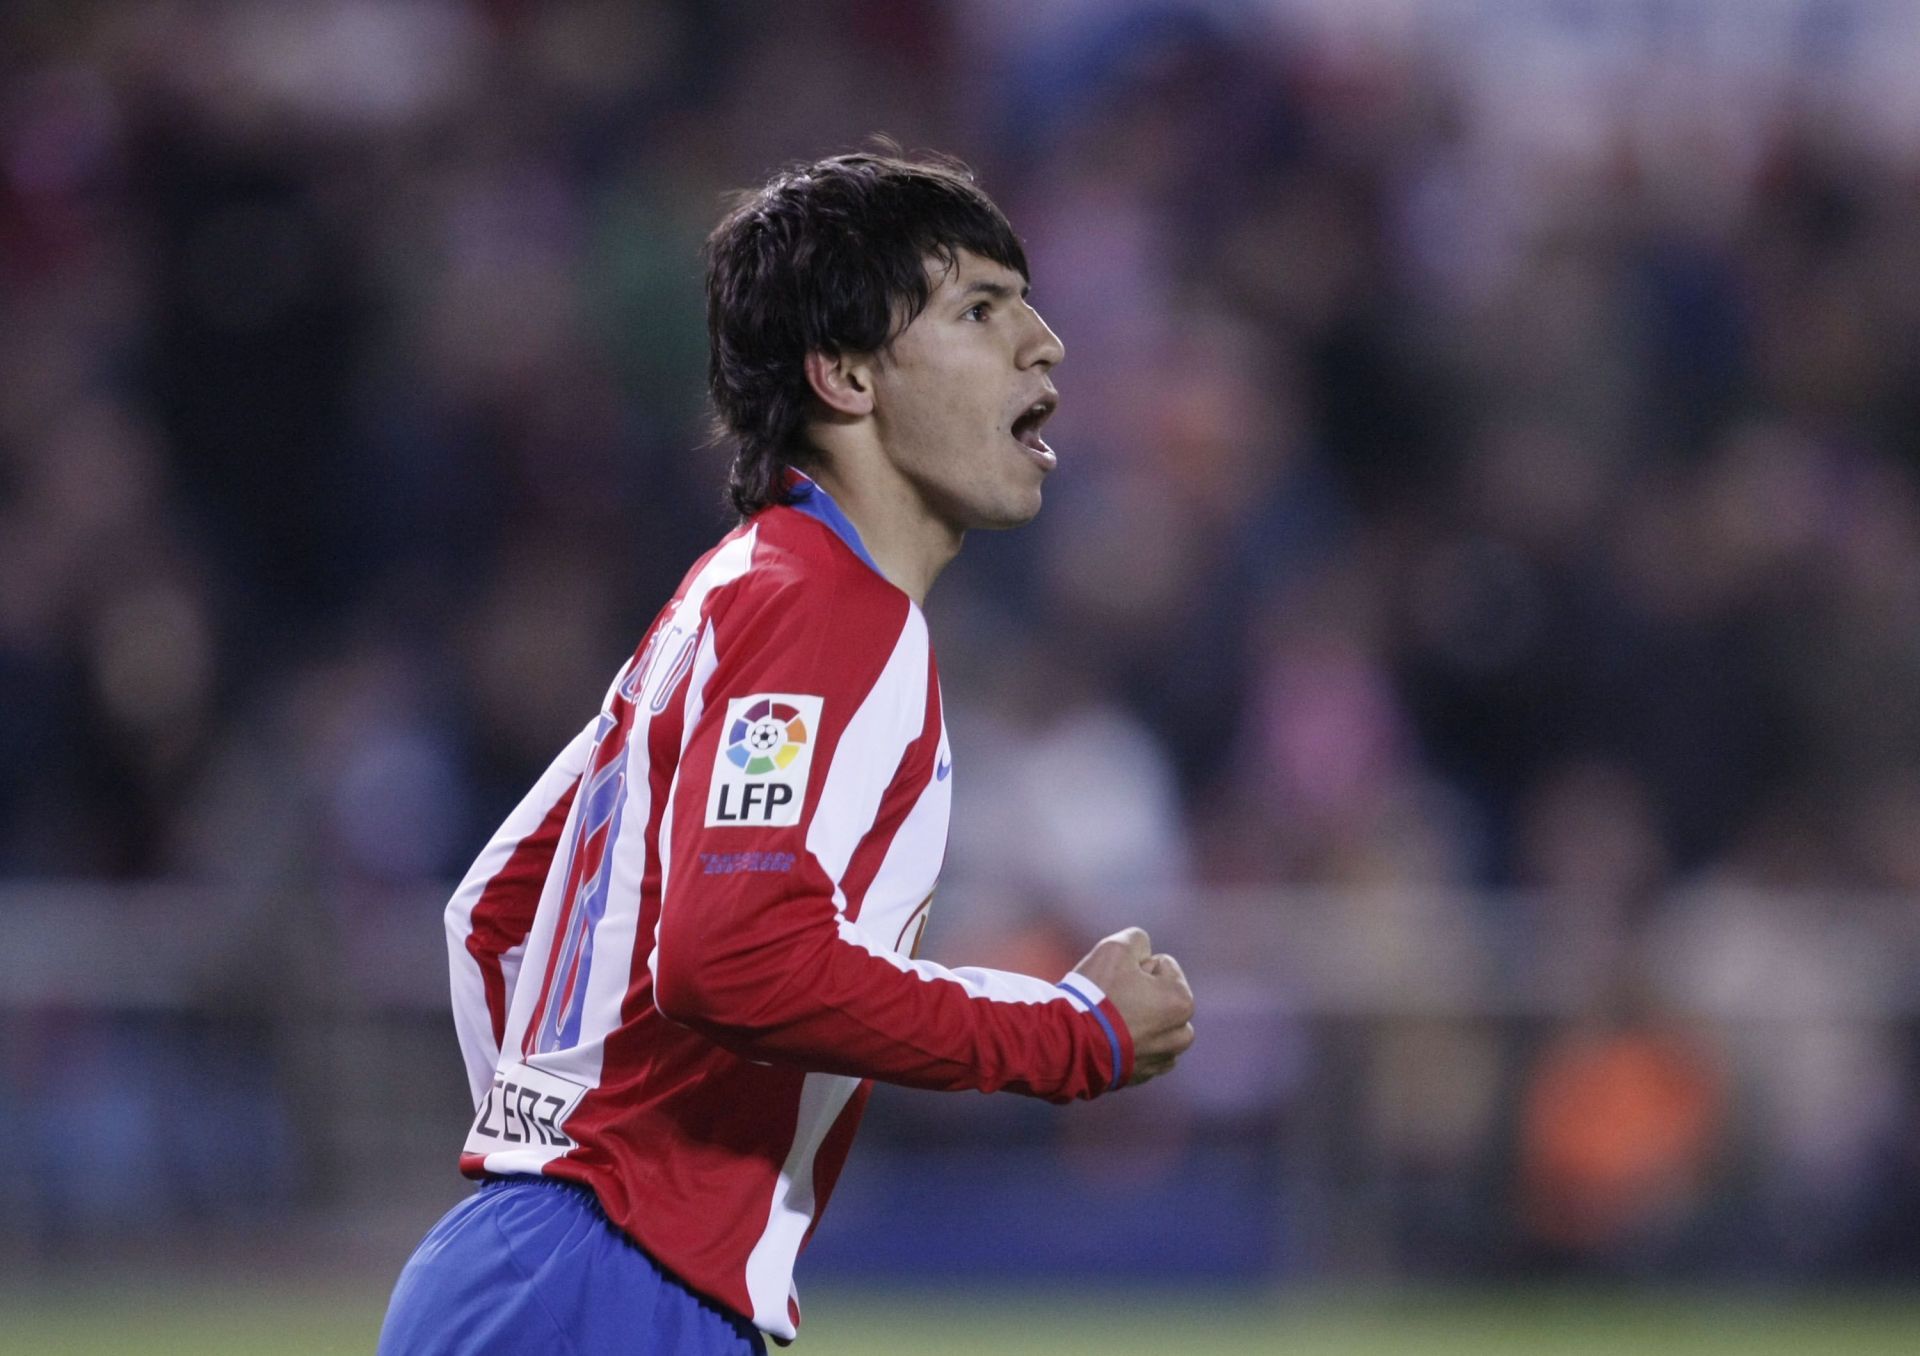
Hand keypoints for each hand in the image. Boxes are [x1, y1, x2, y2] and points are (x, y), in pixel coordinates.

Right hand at [1071, 927, 1194, 1085]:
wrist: (1070, 1045)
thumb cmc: (1096, 995)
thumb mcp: (1115, 948)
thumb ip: (1137, 939)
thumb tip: (1143, 950)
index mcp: (1182, 1001)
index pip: (1161, 964)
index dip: (1135, 967)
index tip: (1117, 982)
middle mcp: (1181, 1034)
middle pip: (1160, 995)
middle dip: (1140, 993)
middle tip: (1111, 1001)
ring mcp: (1163, 1058)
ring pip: (1152, 1024)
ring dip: (1137, 1019)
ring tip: (1108, 1022)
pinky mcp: (1143, 1075)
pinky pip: (1140, 1049)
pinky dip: (1129, 1043)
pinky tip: (1107, 1041)